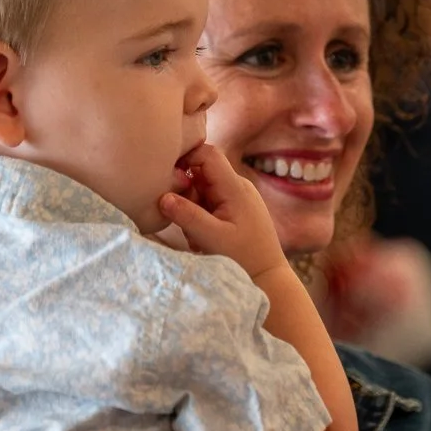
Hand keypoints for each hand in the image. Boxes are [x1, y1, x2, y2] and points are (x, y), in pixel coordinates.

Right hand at [159, 142, 287, 278]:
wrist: (267, 277)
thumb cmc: (244, 258)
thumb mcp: (212, 238)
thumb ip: (187, 216)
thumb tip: (162, 197)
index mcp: (234, 187)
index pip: (208, 154)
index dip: (186, 157)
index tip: (169, 178)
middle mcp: (237, 186)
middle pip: (200, 173)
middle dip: (185, 193)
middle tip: (183, 219)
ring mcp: (236, 197)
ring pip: (201, 190)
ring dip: (192, 209)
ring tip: (197, 236)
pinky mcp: (234, 209)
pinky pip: (208, 203)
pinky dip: (200, 217)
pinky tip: (203, 238)